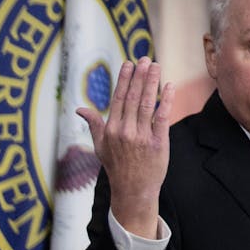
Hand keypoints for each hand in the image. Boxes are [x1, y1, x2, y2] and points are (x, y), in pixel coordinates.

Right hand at [77, 57, 173, 237]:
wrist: (133, 191)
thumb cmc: (116, 167)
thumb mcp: (100, 146)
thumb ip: (93, 125)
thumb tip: (79, 109)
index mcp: (111, 129)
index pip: (118, 98)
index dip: (124, 79)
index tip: (129, 63)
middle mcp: (125, 131)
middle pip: (133, 97)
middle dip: (139, 76)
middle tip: (145, 59)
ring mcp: (142, 137)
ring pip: (147, 104)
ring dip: (152, 83)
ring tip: (156, 66)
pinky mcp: (158, 143)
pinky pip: (162, 118)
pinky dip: (166, 101)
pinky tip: (170, 87)